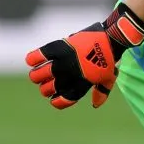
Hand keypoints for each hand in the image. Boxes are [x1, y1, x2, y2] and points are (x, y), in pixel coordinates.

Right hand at [25, 3, 143, 109]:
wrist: (110, 38)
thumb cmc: (109, 59)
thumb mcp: (109, 78)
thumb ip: (101, 92)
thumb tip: (95, 105)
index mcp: (82, 83)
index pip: (64, 98)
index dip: (57, 101)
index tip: (54, 99)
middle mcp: (70, 74)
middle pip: (48, 88)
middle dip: (45, 89)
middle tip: (46, 84)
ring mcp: (64, 60)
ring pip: (39, 74)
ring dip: (36, 76)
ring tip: (38, 74)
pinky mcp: (59, 47)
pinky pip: (38, 55)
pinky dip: (32, 59)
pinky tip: (32, 61)